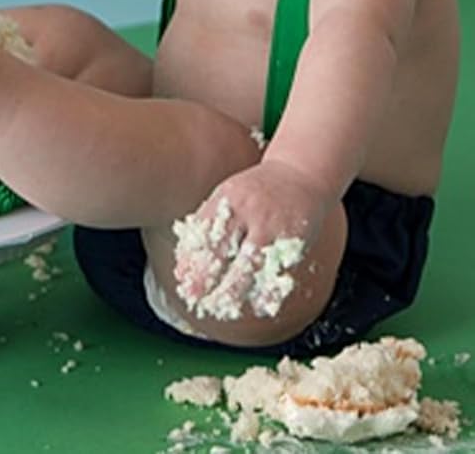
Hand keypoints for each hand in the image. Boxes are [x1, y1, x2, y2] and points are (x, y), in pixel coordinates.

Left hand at [172, 159, 333, 321]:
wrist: (301, 173)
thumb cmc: (256, 188)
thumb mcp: (229, 193)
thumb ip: (208, 219)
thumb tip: (184, 252)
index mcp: (228, 196)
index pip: (205, 230)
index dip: (192, 256)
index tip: (181, 278)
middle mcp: (250, 211)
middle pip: (226, 249)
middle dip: (208, 276)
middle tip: (192, 297)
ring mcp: (274, 227)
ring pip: (251, 265)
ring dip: (235, 290)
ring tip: (221, 308)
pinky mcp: (294, 241)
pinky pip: (279, 270)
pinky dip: (268, 290)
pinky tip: (256, 305)